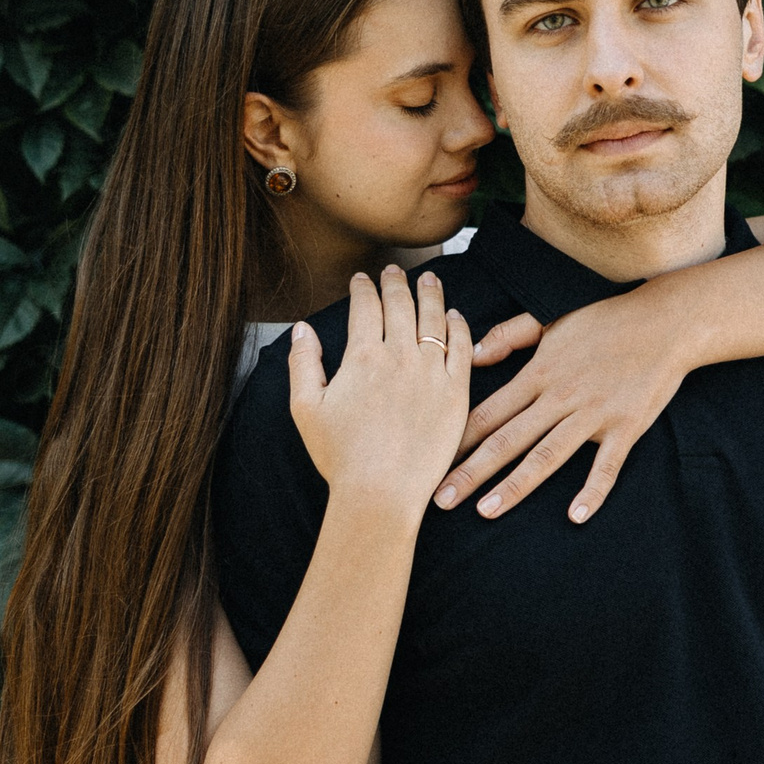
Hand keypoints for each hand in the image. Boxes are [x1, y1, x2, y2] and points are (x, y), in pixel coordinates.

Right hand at [290, 265, 471, 519]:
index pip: (365, 307)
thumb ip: (303, 363)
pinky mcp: (456, 392)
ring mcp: (431, 373)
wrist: (381, 493)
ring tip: (429, 278)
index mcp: (362, 357)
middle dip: (396, 282)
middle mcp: (399, 356)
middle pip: (400, 304)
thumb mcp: (306, 408)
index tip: (361, 280)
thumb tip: (301, 329)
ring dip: (430, 293)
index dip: (363, 288)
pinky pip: (461, 348)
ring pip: (433, 318)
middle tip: (394, 271)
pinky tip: (454, 316)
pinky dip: (458, 326)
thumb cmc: (341, 457)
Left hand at [433, 285, 686, 523]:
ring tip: (487, 510)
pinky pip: (606, 466)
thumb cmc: (606, 319)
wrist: (664, 322)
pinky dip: (592, 491)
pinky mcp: (625, 427)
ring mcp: (592, 415)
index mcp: (538, 374)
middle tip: (441, 499)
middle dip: (471, 472)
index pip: (488, 412)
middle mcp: (559, 397)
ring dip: (515, 485)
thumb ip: (508, 336)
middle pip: (507, 440)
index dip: (458, 439)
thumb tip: (472, 355)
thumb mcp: (550, 318)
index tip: (432, 460)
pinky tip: (575, 516)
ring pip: (546, 456)